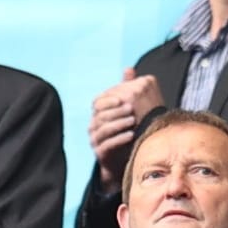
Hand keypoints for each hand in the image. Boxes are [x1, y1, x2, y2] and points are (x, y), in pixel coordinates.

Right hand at [90, 69, 164, 192]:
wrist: (127, 159)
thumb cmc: (129, 130)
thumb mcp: (129, 109)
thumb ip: (127, 90)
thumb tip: (129, 68)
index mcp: (99, 114)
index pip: (98, 103)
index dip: (108, 100)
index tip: (123, 97)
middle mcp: (94, 126)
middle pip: (100, 115)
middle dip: (116, 111)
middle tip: (131, 108)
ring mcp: (96, 140)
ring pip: (103, 130)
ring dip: (118, 124)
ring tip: (133, 121)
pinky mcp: (101, 154)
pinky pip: (107, 145)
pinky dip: (119, 139)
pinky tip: (131, 135)